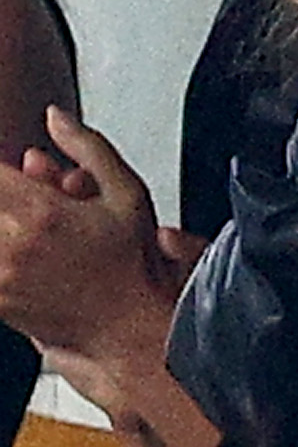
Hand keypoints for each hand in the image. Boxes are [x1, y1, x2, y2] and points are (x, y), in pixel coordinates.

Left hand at [0, 108, 186, 402]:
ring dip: (5, 215)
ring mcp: (0, 275)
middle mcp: (13, 245)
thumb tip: (56, 117)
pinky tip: (23, 246)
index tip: (15, 170)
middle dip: (5, 190)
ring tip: (28, 224)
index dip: (3, 168)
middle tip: (24, 192)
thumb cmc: (135, 267)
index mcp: (42, 212)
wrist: (129, 329)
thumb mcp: (128, 193)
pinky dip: (5, 245)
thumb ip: (87, 147)